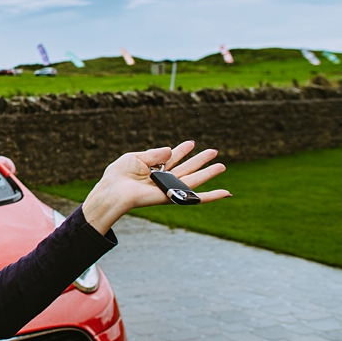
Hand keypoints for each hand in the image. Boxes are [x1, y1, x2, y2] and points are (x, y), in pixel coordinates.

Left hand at [82, 141, 230, 234]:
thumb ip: (155, 153)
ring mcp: (169, 187)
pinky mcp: (174, 196)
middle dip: (199, 159)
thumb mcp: (135, 158)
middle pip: (186, 167)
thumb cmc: (119, 175)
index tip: (192, 143)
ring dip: (208, 172)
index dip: (182, 150)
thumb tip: (171, 150)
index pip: (171, 157)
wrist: (115, 190)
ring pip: (194, 179)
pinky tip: (226, 193)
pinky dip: (212, 196)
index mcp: (152, 167)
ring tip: (221, 165)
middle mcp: (162, 177)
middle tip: (213, 151)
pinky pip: (196, 197)